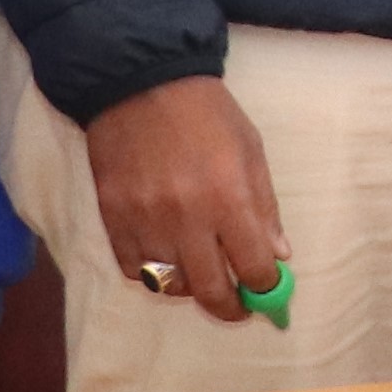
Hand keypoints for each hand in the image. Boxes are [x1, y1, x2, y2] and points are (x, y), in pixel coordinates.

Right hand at [88, 74, 289, 318]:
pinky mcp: (112, 220)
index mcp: (229, 200)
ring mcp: (145, 223)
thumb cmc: (206, 114)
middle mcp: (187, 220)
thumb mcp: (250, 151)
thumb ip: (265, 207)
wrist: (139, 84)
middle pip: (210, 291)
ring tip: (200, 271)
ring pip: (170, 285)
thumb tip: (279, 255)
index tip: (268, 292)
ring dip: (190, 287)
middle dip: (230, 308)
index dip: (265, 289)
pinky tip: (165, 257)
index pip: (254, 269)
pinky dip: (152, 273)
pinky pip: (134, 270)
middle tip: (237, 306)